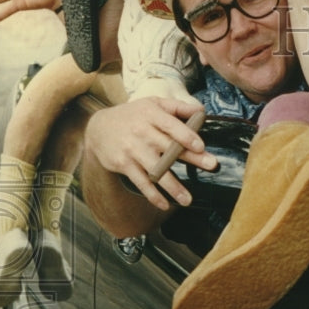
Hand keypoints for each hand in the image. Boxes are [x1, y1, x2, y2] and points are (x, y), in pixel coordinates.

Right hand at [85, 98, 216, 210]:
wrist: (98, 128)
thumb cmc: (133, 116)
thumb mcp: (152, 104)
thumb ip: (177, 107)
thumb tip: (202, 111)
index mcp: (151, 115)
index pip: (171, 125)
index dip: (186, 135)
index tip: (200, 146)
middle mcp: (141, 132)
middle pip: (169, 147)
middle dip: (191, 157)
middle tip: (211, 165)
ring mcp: (132, 149)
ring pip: (156, 170)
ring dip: (173, 186)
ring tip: (188, 200)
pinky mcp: (124, 164)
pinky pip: (141, 182)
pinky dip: (153, 195)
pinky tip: (165, 204)